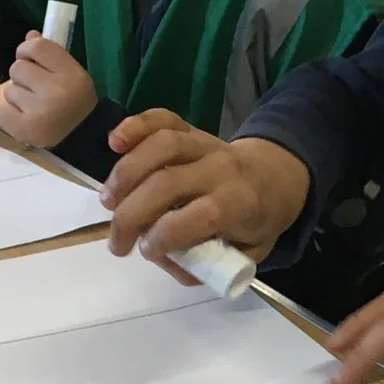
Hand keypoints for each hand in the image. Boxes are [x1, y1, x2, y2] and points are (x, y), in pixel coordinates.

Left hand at [0, 32, 96, 148]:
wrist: (82, 138)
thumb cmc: (75, 102)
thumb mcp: (72, 74)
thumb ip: (50, 54)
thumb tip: (29, 35)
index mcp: (71, 74)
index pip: (36, 47)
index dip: (28, 50)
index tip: (32, 60)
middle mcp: (55, 91)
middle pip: (17, 67)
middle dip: (23, 77)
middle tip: (37, 90)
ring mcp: (38, 112)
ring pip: (8, 90)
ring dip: (18, 97)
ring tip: (35, 108)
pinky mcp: (23, 130)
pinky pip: (0, 110)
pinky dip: (9, 114)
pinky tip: (25, 119)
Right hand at [101, 110, 308, 281]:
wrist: (276, 176)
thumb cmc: (257, 221)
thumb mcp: (247, 253)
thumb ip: (208, 263)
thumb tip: (164, 261)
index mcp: (242, 203)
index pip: (202, 215)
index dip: (166, 235)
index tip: (145, 251)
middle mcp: (222, 169)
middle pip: (169, 182)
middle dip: (132, 215)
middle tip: (116, 241)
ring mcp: (206, 144)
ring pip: (162, 145)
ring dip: (125, 174)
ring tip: (108, 201)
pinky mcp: (191, 130)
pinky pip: (163, 119)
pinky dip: (135, 125)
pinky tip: (114, 142)